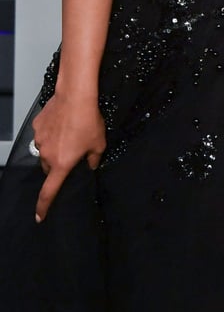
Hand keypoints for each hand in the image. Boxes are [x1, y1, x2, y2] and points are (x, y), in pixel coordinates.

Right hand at [32, 94, 105, 222]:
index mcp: (61, 164)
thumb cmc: (88, 120)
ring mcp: (39, 139)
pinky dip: (50, 131)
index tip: (40, 216)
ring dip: (54, 146)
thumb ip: (94, 159)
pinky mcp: (37, 125)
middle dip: (57, 164)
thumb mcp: (99, 143)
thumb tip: (91, 164)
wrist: (75, 95)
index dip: (44, 206)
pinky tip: (62, 121)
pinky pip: (42, 133)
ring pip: (44, 149)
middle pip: (48, 167)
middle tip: (71, 152)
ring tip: (68, 132)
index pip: (49, 191)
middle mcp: (47, 154)